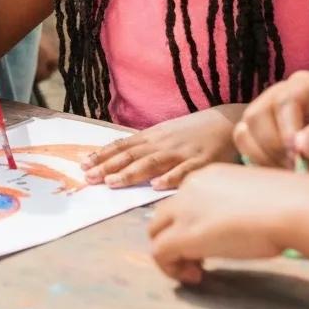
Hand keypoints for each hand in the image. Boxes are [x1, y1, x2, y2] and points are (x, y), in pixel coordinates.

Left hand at [82, 106, 241, 189]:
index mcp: (152, 137)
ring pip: (152, 163)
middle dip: (108, 167)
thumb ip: (143, 146)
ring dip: (131, 173)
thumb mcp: (164, 134)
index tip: (83, 165)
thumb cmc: (192, 131)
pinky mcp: (202, 162)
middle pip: (131, 156)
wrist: (226, 122)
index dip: (102, 156)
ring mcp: (182, 152)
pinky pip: (185, 171)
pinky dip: (171, 178)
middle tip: (88, 178)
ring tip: (112, 183)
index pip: (122, 146)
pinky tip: (157, 186)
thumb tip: (117, 156)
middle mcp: (163, 143)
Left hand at [148, 163, 302, 283]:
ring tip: (195, 272)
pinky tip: (195, 276)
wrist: (290, 206)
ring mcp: (183, 210)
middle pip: (163, 215)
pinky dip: (170, 268)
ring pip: (155, 232)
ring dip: (171, 255)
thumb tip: (244, 224)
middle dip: (174, 238)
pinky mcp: (183, 234)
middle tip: (198, 262)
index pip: (184, 201)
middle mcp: (188, 188)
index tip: (212, 242)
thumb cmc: (288, 203)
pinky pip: (159, 252)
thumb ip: (239, 207)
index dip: (191, 224)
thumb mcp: (256, 198)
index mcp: (207, 176)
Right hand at [235, 70, 308, 190]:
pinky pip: (243, 146)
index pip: (284, 102)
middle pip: (256, 116)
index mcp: (305, 86)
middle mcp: (278, 94)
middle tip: (298, 168)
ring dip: (265, 157)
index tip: (299, 156)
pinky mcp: (255, 133)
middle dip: (274, 147)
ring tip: (293, 171)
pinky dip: (259, 162)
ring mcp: (264, 113)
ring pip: (244, 132)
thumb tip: (301, 146)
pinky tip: (282, 170)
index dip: (287, 130)